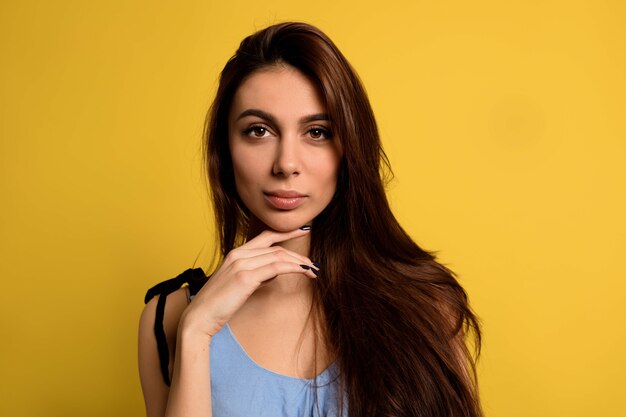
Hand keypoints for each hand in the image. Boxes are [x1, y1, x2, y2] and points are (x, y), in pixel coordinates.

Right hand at [179, 228, 317, 338]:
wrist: (198, 318)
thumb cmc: (216, 305)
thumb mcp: (237, 285)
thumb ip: (253, 274)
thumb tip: (272, 272)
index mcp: (235, 254)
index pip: (265, 236)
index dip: (286, 232)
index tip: (303, 230)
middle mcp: (238, 255)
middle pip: (276, 247)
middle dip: (298, 254)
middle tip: (313, 263)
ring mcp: (241, 264)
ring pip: (278, 255)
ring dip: (299, 262)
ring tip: (313, 270)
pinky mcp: (245, 277)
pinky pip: (276, 267)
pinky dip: (293, 267)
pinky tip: (304, 272)